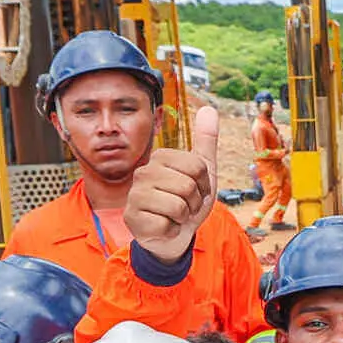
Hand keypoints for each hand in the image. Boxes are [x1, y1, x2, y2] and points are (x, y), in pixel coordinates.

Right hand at [123, 106, 220, 261]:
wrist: (174, 234)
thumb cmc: (187, 200)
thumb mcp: (202, 171)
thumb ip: (205, 141)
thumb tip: (209, 108)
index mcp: (160, 157)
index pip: (197, 166)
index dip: (204, 184)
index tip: (196, 190)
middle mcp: (144, 172)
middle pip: (188, 186)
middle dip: (194, 202)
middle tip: (185, 206)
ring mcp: (135, 195)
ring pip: (178, 207)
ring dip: (184, 217)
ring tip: (175, 216)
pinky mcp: (132, 218)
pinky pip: (167, 225)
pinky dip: (172, 231)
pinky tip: (164, 227)